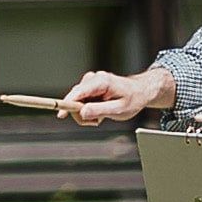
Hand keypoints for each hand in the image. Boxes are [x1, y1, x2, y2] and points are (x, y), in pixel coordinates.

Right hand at [56, 65, 174, 125]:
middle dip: (82, 113)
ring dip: (86, 112)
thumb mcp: (119, 109)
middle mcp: (94, 78)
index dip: (68, 103)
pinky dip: (88, 109)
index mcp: (101, 82)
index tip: (61, 114)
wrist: (141, 92)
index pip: (79, 92)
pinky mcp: (90, 87)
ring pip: (77, 101)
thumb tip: (82, 112)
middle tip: (96, 122)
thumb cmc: (133, 100)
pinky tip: (100, 111)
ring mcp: (91, 82)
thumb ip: (100, 110)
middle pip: (75, 98)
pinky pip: (81, 101)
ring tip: (102, 116)